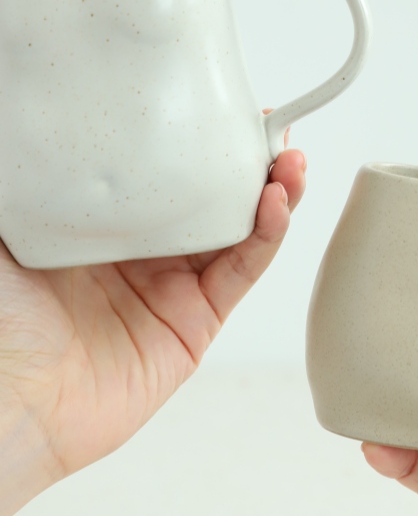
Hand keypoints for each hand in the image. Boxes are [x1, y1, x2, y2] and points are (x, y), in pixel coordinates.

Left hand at [0, 147, 305, 515]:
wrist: (11, 402)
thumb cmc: (2, 319)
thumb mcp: (12, 224)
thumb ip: (38, 178)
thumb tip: (30, 125)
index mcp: (107, 227)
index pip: (169, 177)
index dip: (203, 146)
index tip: (226, 113)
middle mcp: (147, 256)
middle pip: (216, 201)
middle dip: (251, 163)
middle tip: (273, 130)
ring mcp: (175, 291)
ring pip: (241, 232)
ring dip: (274, 193)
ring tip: (290, 160)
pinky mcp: (198, 325)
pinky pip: (242, 271)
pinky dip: (266, 236)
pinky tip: (275, 203)